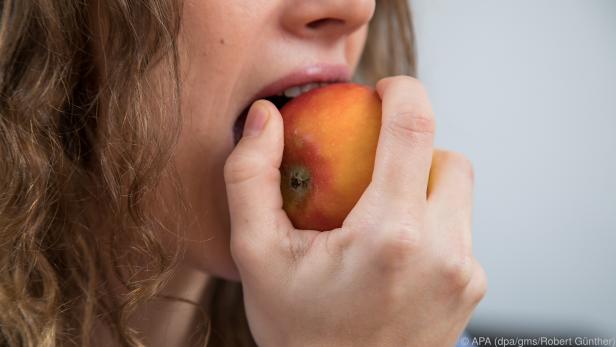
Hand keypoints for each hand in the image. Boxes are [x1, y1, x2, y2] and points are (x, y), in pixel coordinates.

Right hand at [224, 76, 486, 345]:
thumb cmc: (298, 333)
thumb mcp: (256, 255)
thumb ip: (251, 178)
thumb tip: (263, 119)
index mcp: (390, 235)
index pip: (415, 127)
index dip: (402, 92)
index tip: (382, 91)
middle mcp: (442, 252)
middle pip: (449, 157)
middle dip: (414, 147)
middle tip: (372, 168)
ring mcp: (465, 273)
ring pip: (458, 194)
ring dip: (422, 186)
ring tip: (379, 215)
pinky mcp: (472, 289)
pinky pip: (460, 231)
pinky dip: (431, 224)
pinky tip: (394, 254)